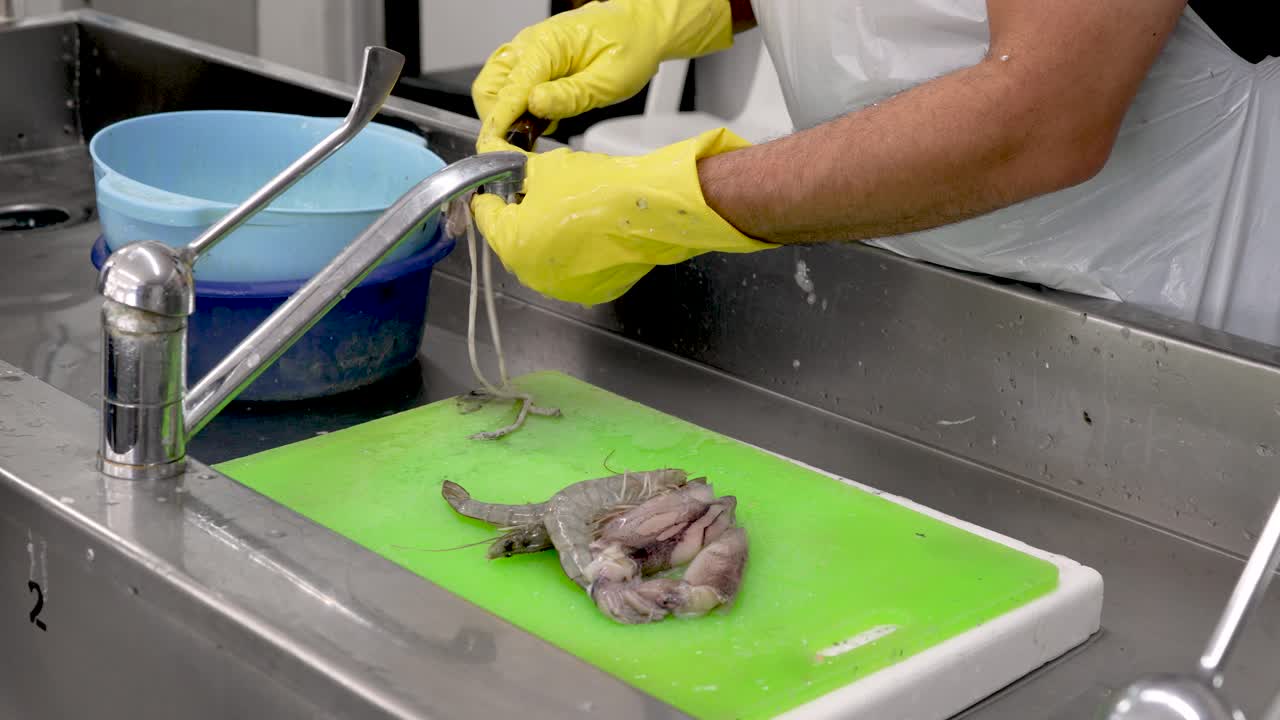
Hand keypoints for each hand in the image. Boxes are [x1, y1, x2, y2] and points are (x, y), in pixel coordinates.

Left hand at [470, 128, 775, 305]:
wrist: (652, 210)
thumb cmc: (598, 189)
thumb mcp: (545, 167)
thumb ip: (511, 166)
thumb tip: (492, 152)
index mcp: (514, 246)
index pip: (486, 215)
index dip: (490, 191)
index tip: (494, 180)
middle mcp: (534, 275)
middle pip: (514, 238)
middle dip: (522, 213)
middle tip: (537, 188)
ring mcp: (564, 288)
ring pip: (544, 254)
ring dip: (548, 232)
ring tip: (570, 206)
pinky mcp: (593, 291)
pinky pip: (572, 267)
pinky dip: (575, 249)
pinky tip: (591, 227)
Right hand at [472, 0, 734, 149]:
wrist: (642, 28)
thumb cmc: (631, 48)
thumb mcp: (608, 81)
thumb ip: (570, 96)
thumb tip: (534, 106)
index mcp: (547, 45)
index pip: (509, 89)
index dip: (499, 124)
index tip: (495, 150)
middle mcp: (530, 43)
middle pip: (489, 86)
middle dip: (496, 119)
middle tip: (520, 145)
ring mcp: (529, 49)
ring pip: (495, 85)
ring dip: (504, 113)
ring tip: (533, 132)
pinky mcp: (534, 59)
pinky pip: (510, 83)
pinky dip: (516, 105)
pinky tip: (542, 118)